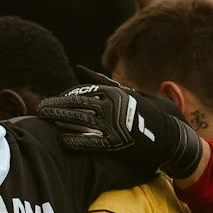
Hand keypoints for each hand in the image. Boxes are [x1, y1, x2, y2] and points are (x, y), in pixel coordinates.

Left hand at [39, 70, 204, 180]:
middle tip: (39, 109)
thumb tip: (79, 69)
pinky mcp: (117, 143)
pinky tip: (60, 140)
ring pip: (79, 121)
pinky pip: (90, 141)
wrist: (173, 139)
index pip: (82, 92)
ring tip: (43, 121)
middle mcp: (113, 107)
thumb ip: (103, 82)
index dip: (65, 98)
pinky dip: (74, 140)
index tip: (53, 101)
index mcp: (116, 93)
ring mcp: (114, 124)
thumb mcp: (130, 93)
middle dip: (55, 107)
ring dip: (59, 121)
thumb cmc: (151, 114)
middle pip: (76, 105)